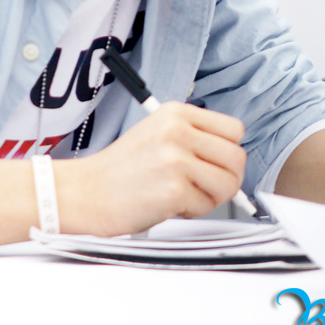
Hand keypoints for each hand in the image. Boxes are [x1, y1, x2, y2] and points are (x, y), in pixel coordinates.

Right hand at [53, 101, 245, 236]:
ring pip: (228, 184)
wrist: (88, 191)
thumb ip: (195, 139)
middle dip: (226, 179)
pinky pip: (206, 206)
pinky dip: (191, 211)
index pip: (234, 129)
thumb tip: (233, 160)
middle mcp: (178, 131)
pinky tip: (168, 203)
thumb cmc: (121, 169)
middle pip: (236, 157)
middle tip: (204, 187)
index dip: (228, 151)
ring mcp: (176, 159)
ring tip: (184, 194)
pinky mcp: (174, 189)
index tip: (216, 164)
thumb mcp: (158, 134)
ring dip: (210, 197)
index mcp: (176, 113)